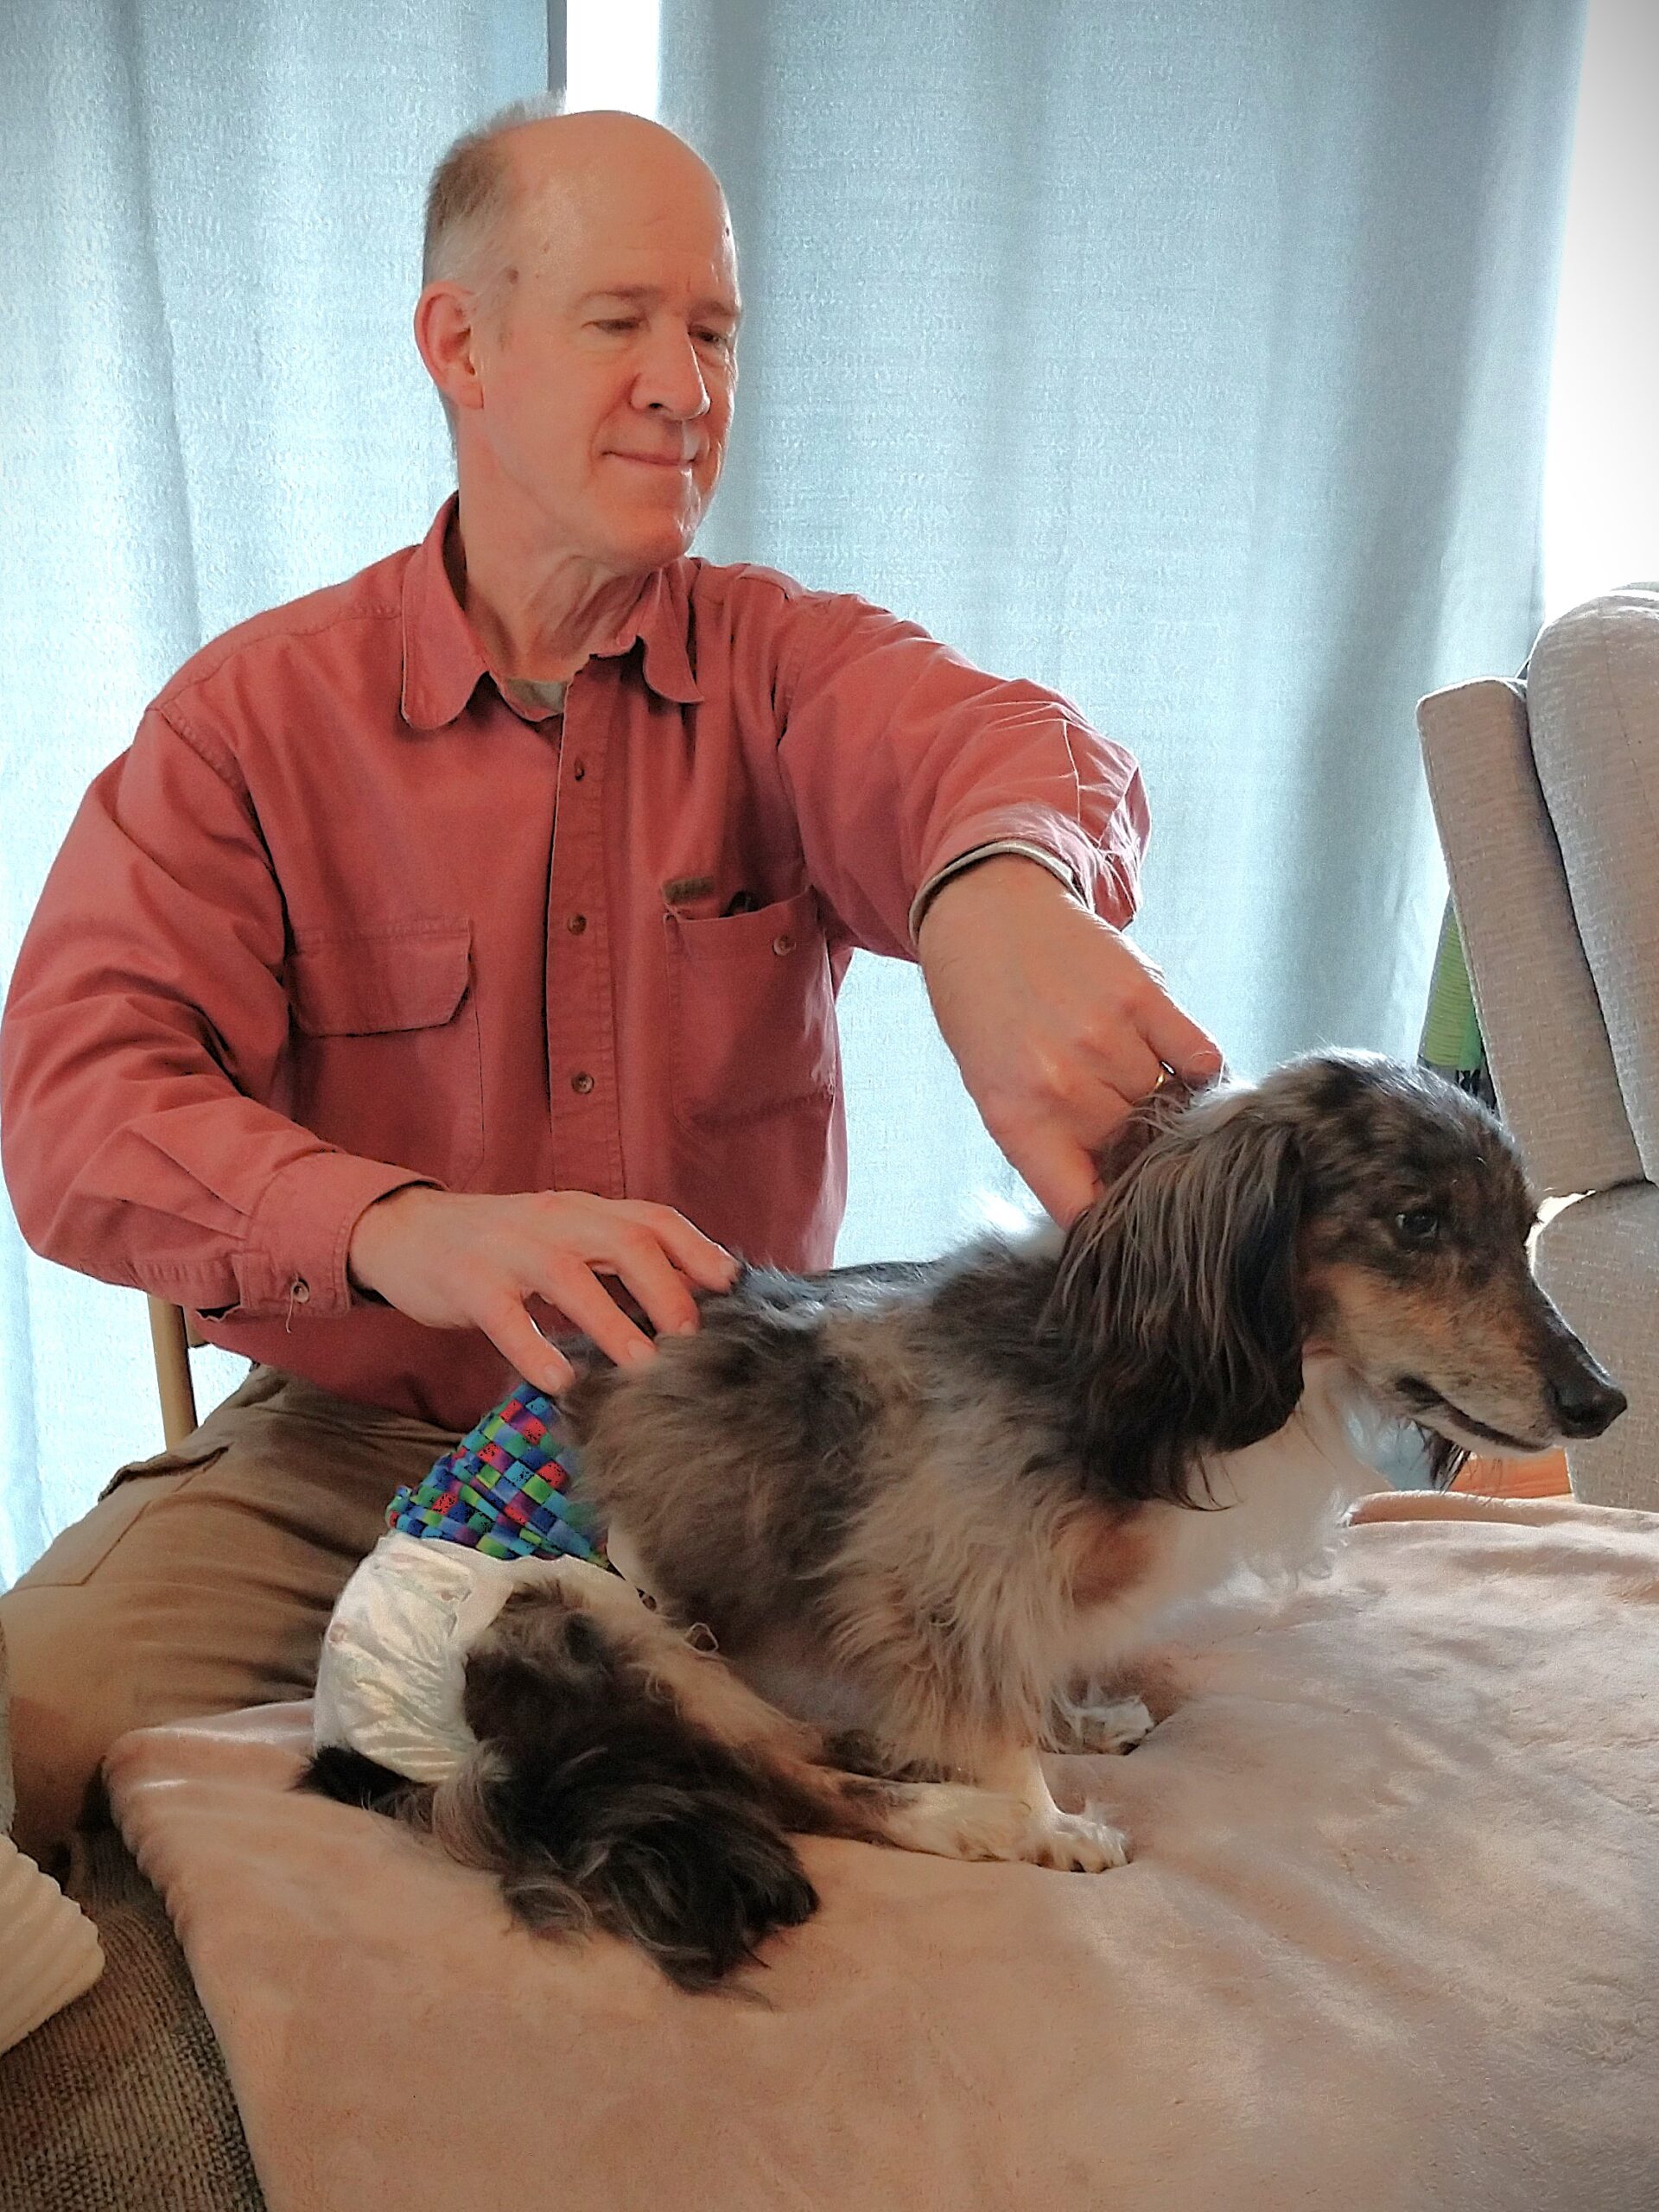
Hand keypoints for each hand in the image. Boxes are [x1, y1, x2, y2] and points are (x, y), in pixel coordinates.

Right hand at [346, 1186, 738, 1394]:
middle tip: (692, 1343)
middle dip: (667, 1291)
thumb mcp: (561, 1237)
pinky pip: (506, 1316)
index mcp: (583, 1209)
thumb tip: (688, 1298)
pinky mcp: (466, 1282)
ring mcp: (508, 1248)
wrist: (404, 1231)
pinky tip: (561, 1381)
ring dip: (613, 1323)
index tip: (734, 1290)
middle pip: (625, 1241)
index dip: (698, 1251)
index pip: (654, 1218)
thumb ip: (614, 1259)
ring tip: (643, 1368)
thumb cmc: (499, 1245)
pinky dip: (536, 1349)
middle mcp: (553, 1220)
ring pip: (569, 1275)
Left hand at [916, 855, 1222, 1224]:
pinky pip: (1200, 1060)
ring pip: (1169, 1105)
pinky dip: (1198, 1071)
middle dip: (1136, 1148)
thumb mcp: (994, 1090)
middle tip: (1121, 1121)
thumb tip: (1112, 1196)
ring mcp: (1106, 1038)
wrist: (982, 915)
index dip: (1111, 1223)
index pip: (1083, 1206)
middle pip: (1135, 1154)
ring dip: (1163, 1101)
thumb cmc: (984, 1011)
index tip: (1125, 1224)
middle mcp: (1062, 1084)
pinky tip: (1173, 1062)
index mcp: (1017, 1120)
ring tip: (1129, 1074)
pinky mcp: (1144, 995)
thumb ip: (1049, 1146)